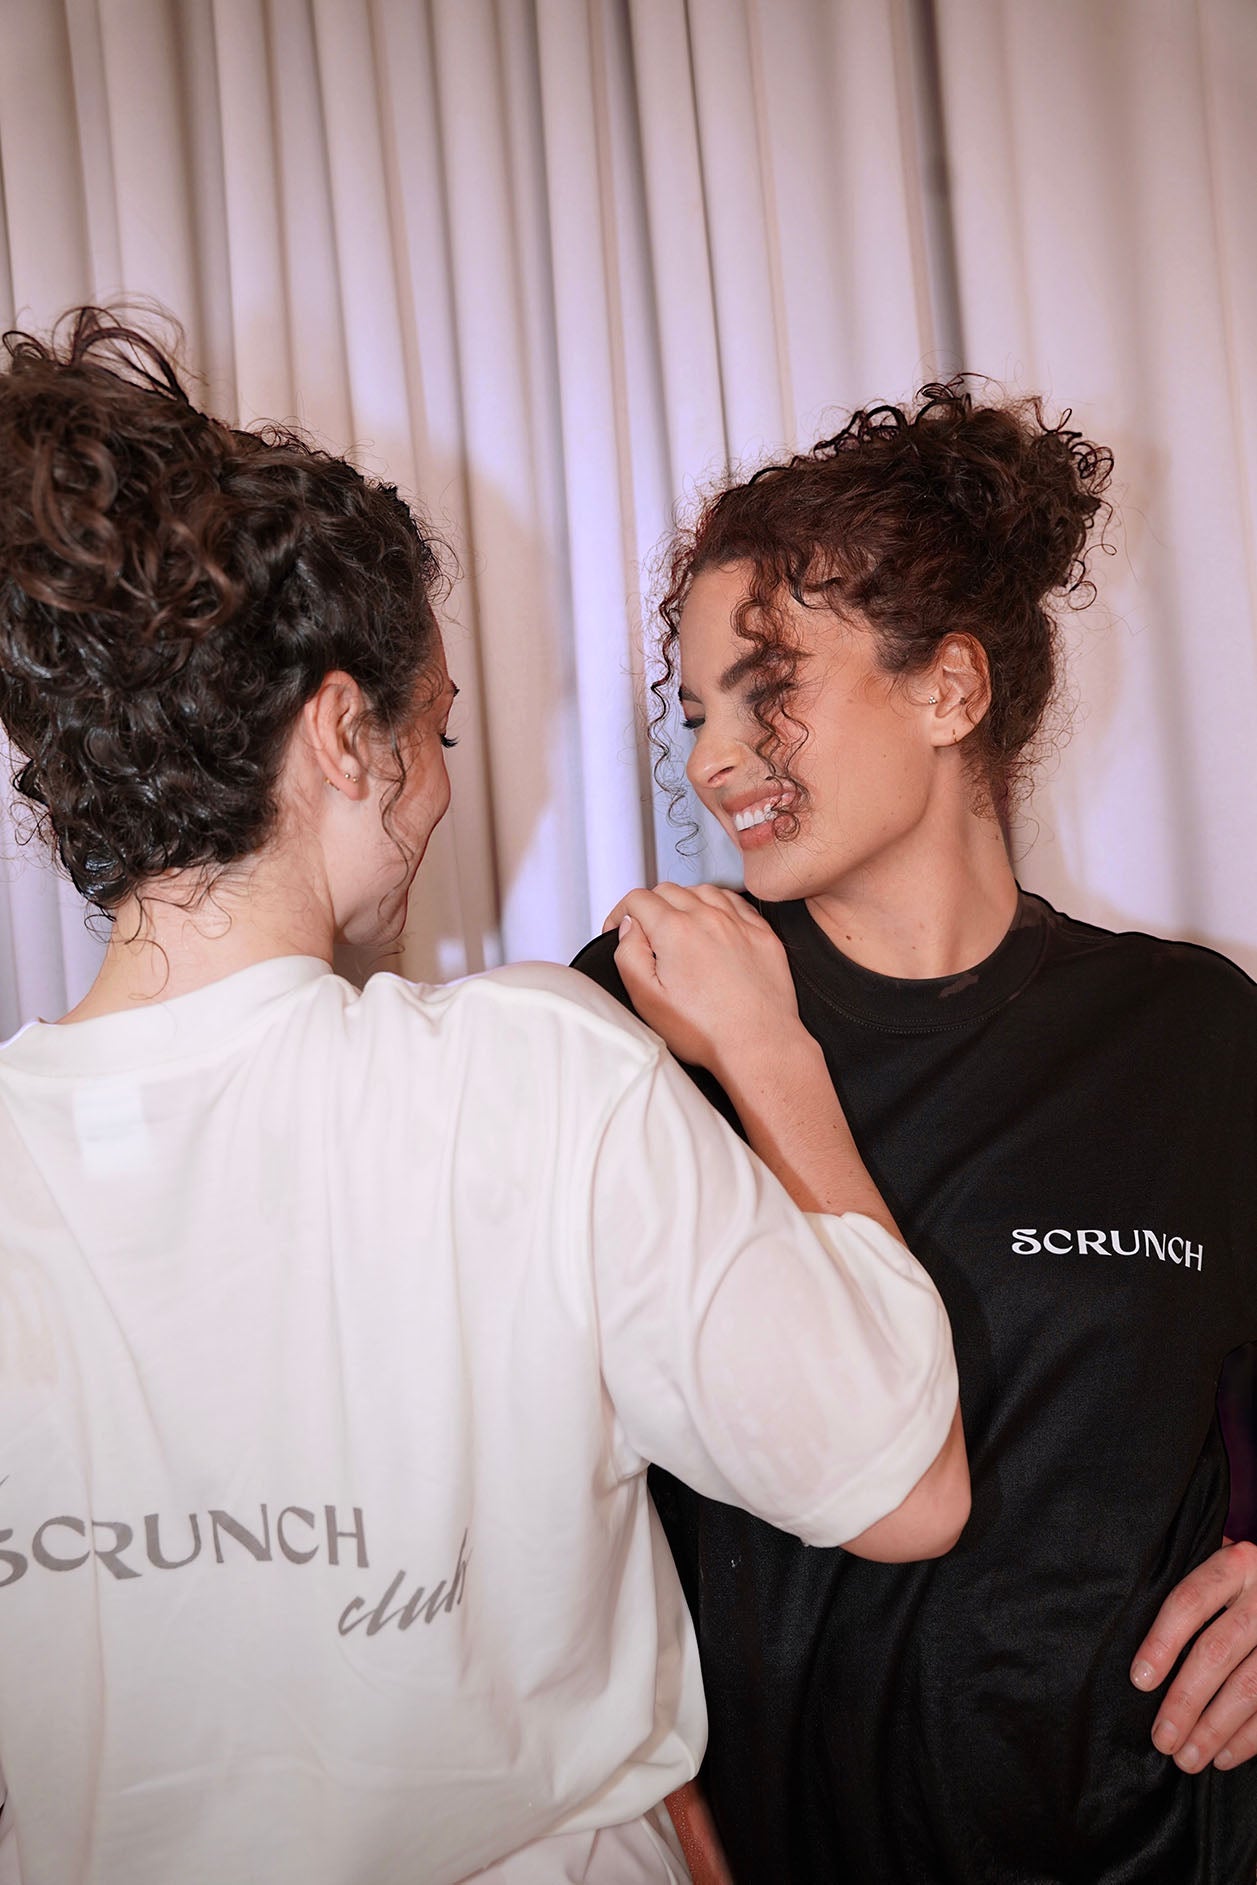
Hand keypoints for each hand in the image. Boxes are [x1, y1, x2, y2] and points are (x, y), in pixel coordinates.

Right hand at [603, 882, 799, 1078]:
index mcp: (676, 931)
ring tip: (678, 925)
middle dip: (649, 905)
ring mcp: (739, 924)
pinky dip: (718, 904)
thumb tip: (628, 927)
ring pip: (703, 890)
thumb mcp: (647, 998)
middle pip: (669, 890)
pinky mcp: (762, 935)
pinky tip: (714, 921)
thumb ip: (628, 954)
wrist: (758, 1045)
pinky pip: (736, 902)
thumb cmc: (706, 1031)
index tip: (619, 928)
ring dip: (684, 901)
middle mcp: (709, 919)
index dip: (620, 912)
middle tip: (645, 930)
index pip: (638, 899)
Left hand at [1131, 1538, 1256, 1770]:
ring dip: (1214, 1729)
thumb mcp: (1219, 1571)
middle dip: (1186, 1700)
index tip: (1140, 1680)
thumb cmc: (1241, 1585)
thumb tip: (1142, 1658)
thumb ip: (1191, 1598)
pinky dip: (1248, 1738)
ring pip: (1249, 1687)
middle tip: (1162, 1739)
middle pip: (1218, 1651)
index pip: (1190, 1601)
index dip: (1162, 1641)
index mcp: (1235, 1566)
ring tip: (1187, 1758)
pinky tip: (1223, 1756)